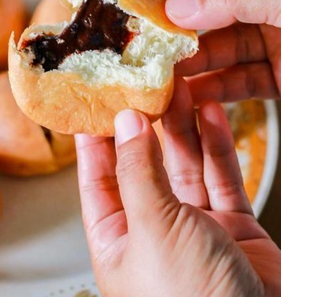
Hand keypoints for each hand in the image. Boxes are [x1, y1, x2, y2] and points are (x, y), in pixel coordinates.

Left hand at [75, 78, 280, 296]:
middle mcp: (154, 232)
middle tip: (144, 86)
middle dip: (146, 125)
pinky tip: (210, 114)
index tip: (95, 103)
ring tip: (179, 89)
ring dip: (183, 127)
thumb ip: (138, 172)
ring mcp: (195, 228)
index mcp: (118, 242)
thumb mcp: (153, 228)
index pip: (98, 180)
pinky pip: (221, 176)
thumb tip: (125, 124)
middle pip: (145, 166)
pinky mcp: (232, 226)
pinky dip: (216, 145)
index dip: (95, 140)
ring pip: (184, 166)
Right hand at [156, 0, 280, 102]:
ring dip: (189, 59)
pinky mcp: (282, 75)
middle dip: (178, 19)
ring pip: (220, 46)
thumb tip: (175, 6)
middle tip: (143, 32)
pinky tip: (188, 94)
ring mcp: (276, 37)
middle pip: (212, 3)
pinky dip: (213, 89)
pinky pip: (239, 80)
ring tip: (159, 68)